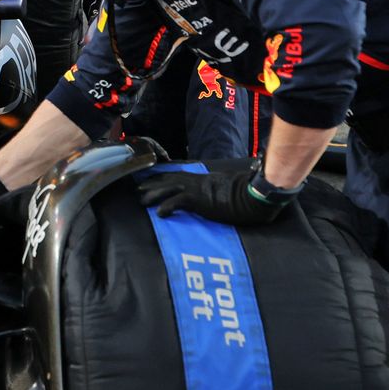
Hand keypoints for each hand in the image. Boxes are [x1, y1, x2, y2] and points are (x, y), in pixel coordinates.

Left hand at [137, 162, 290, 226]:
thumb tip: (210, 193)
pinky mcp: (199, 200)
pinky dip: (167, 207)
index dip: (161, 177)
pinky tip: (160, 214)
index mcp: (200, 179)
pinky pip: (179, 202)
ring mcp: (196, 190)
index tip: (149, 179)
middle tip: (137, 189)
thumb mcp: (222, 187)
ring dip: (153, 194)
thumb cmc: (241, 192)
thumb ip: (213, 188)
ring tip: (142, 201)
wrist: (250, 195)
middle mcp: (195, 182)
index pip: (176, 175)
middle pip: (167, 180)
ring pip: (168, 189)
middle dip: (151, 184)